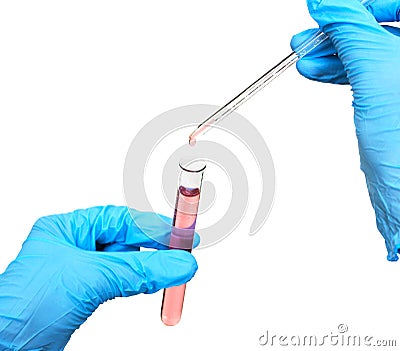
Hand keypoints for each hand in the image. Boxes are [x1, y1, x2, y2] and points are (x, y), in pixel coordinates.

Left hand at [0, 206, 198, 349]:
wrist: (6, 349)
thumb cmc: (24, 308)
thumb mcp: (91, 278)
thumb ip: (140, 270)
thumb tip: (178, 263)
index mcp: (67, 229)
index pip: (119, 220)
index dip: (152, 226)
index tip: (179, 234)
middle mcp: (73, 246)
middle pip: (125, 239)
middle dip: (154, 246)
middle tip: (182, 251)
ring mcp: (80, 271)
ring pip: (126, 261)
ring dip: (150, 266)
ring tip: (174, 269)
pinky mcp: (86, 294)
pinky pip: (121, 281)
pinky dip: (139, 282)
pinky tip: (153, 282)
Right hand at [291, 0, 399, 260]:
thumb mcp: (377, 74)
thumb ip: (352, 32)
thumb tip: (327, 4)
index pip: (398, 5)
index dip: (363, 5)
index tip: (330, 11)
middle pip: (382, 27)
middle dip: (341, 29)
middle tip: (311, 33)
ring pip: (370, 51)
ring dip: (334, 51)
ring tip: (304, 55)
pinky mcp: (392, 99)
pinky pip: (365, 73)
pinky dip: (338, 70)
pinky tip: (316, 70)